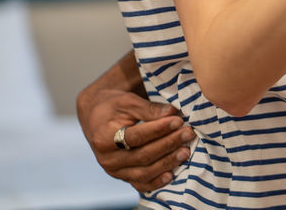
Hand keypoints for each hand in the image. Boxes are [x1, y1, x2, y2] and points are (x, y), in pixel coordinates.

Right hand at [77, 87, 193, 193]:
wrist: (96, 119)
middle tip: (188, 134)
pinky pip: (141, 184)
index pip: (136, 136)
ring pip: (144, 172)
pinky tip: (172, 174)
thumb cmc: (113, 106)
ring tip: (186, 151)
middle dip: (168, 144)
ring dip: (167, 163)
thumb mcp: (127, 101)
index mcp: (105, 138)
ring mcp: (114, 171)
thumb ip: (149, 109)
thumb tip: (172, 113)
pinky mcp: (122, 177)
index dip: (158, 129)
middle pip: (143, 155)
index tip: (178, 120)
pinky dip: (157, 181)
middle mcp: (107, 158)